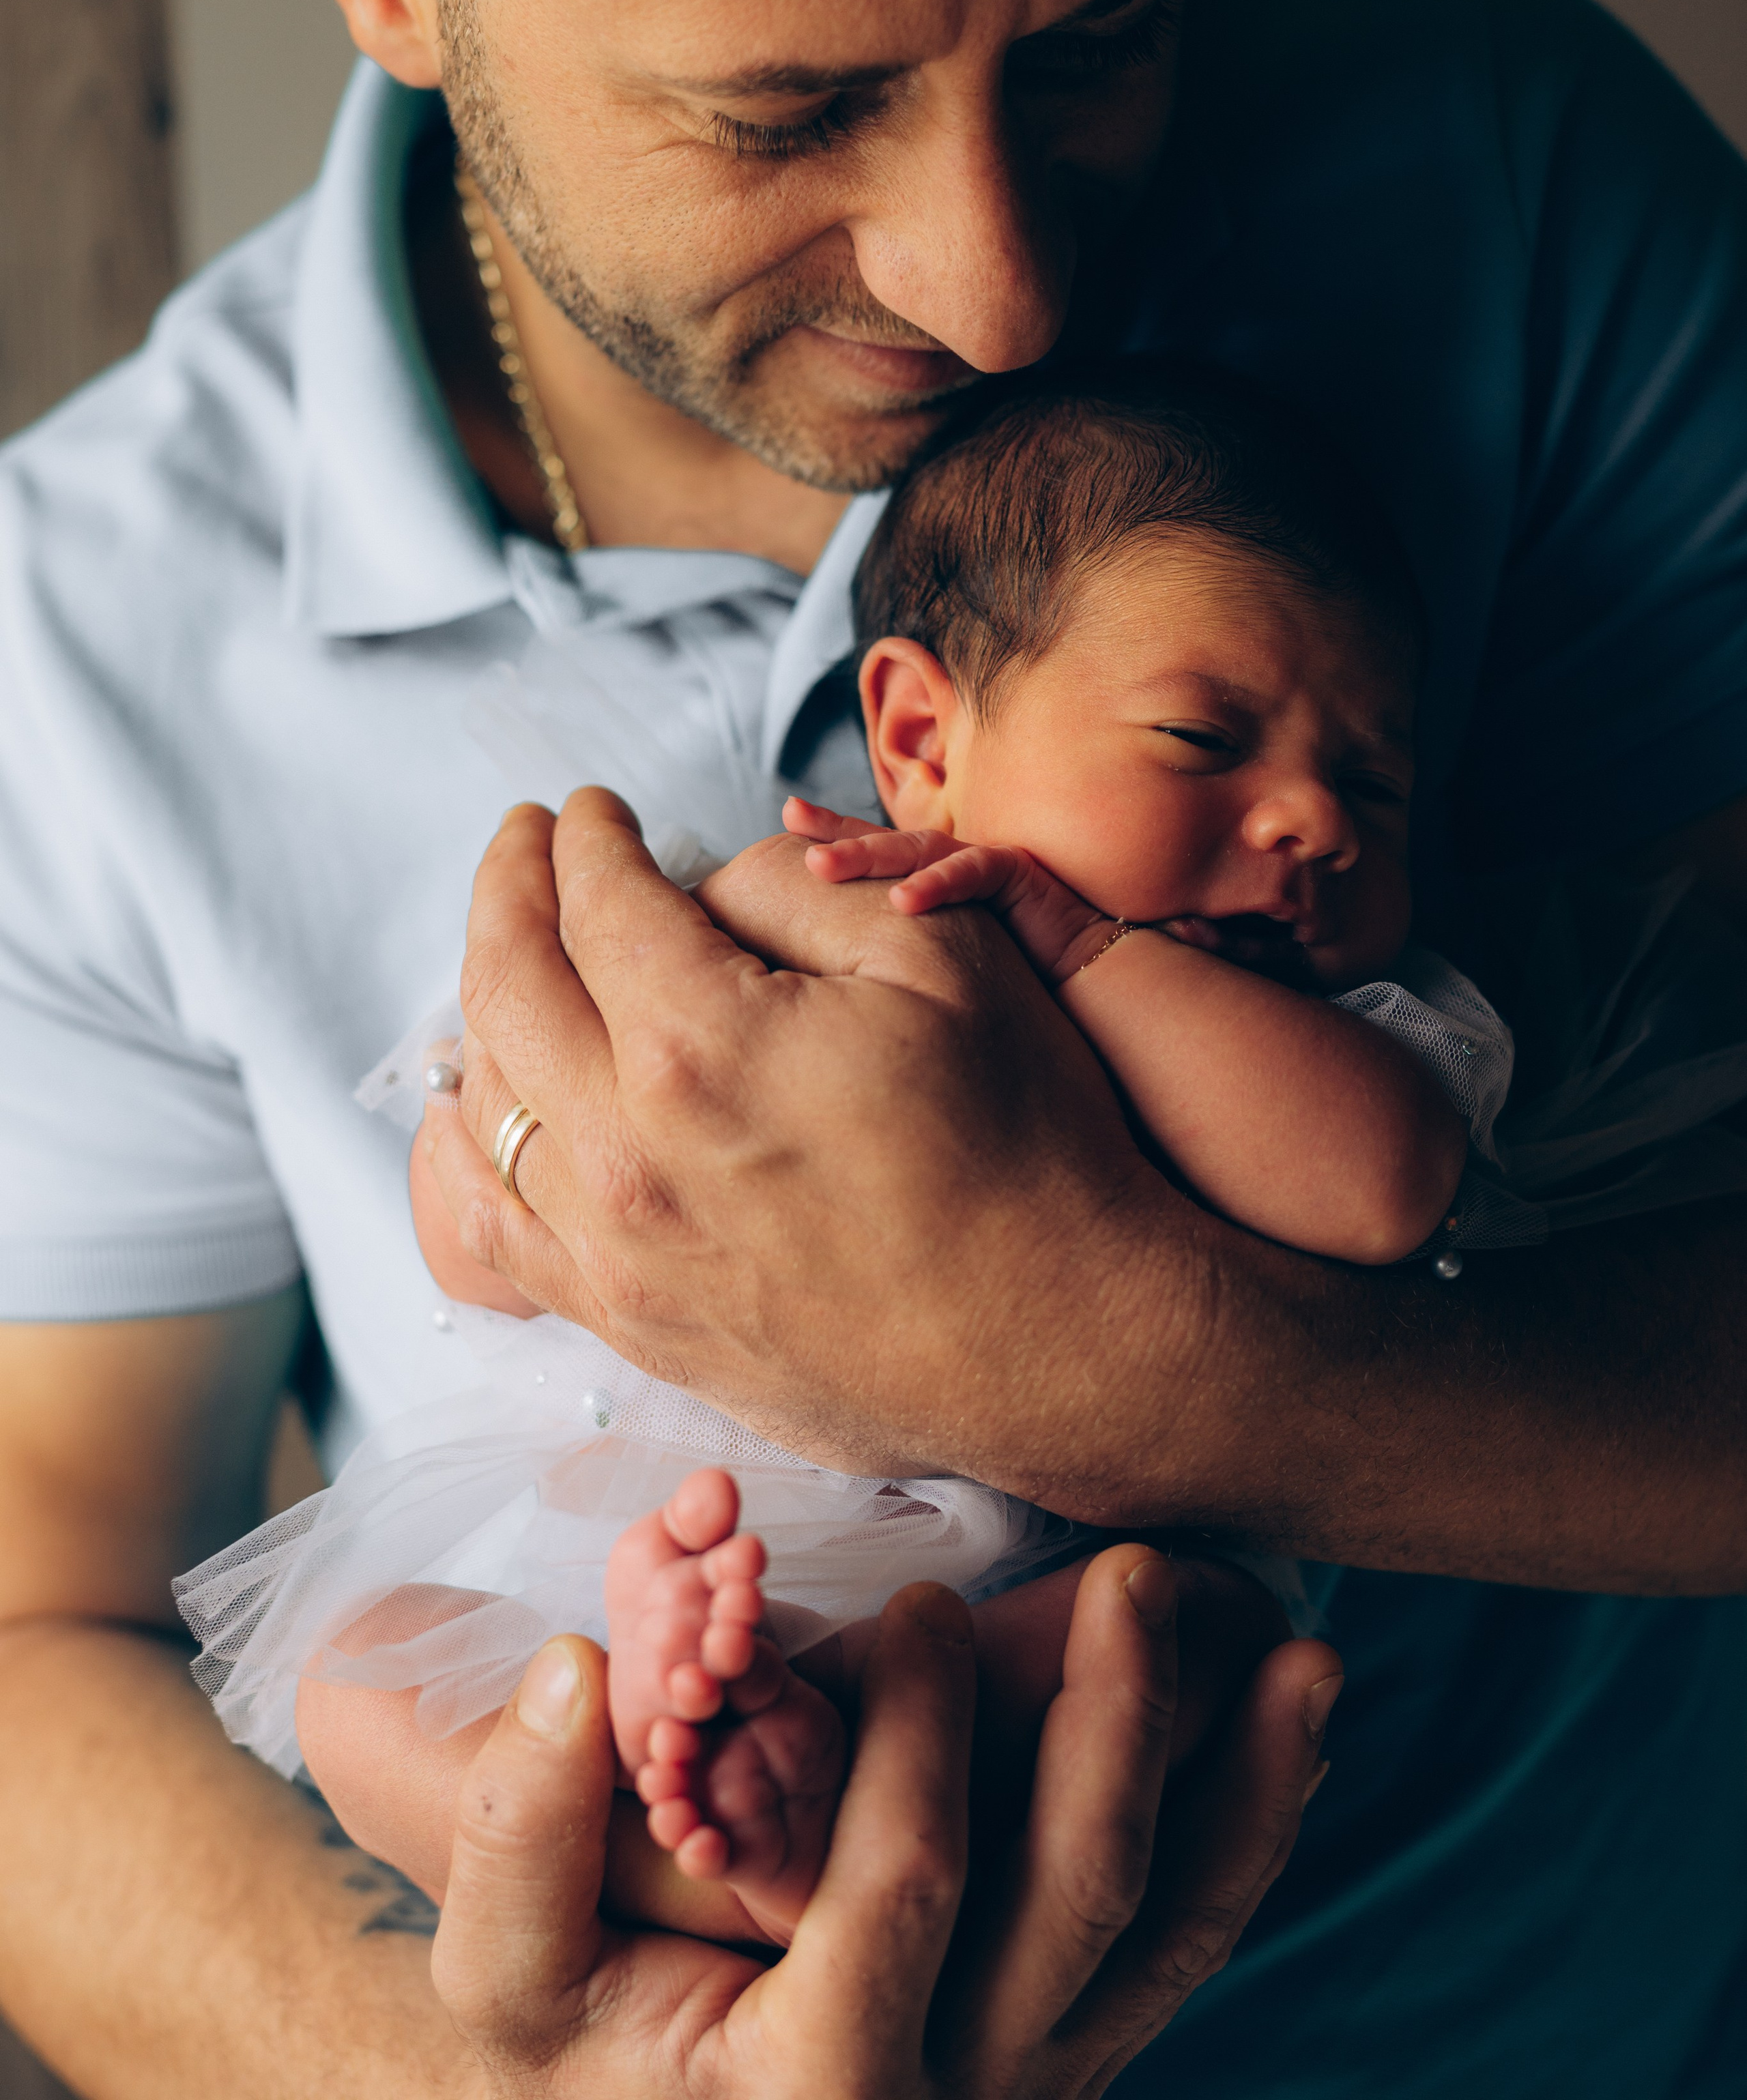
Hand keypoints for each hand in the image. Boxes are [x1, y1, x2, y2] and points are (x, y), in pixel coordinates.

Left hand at [418, 789, 1184, 1501]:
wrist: (1066, 1342)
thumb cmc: (1026, 1144)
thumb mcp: (941, 954)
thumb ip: (794, 888)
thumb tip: (697, 886)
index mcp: (698, 1044)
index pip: (598, 902)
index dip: (589, 836)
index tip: (595, 808)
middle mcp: (627, 1153)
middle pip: (508, 987)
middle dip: (509, 887)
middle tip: (527, 839)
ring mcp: (617, 1253)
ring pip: (481, 1107)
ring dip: (480, 1006)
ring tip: (509, 952)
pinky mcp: (631, 1325)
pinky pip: (491, 1231)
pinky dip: (463, 1152)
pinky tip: (481, 1108)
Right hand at [430, 1548, 1342, 2098]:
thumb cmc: (576, 2052)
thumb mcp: (504, 1981)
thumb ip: (520, 1839)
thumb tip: (570, 1671)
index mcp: (817, 2087)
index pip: (900, 1891)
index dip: (922, 1741)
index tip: (927, 1602)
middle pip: (1077, 1904)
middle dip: (1118, 1727)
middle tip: (1135, 1576)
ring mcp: (1035, 2082)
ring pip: (1167, 1937)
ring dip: (1242, 1789)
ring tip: (1302, 1653)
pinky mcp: (1075, 2049)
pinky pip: (1181, 1948)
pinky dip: (1248, 1836)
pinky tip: (1295, 1728)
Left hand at [784, 796, 1114, 983]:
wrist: (1091, 990)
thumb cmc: (1014, 985)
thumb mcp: (938, 969)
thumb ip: (893, 961)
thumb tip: (828, 988)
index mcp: (930, 883)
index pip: (872, 855)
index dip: (830, 833)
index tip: (786, 817)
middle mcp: (953, 866)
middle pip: (885, 842)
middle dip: (837, 832)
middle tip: (791, 821)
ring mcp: (984, 864)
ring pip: (919, 850)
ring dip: (869, 856)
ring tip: (821, 866)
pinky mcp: (1018, 873)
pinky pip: (973, 870)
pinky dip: (938, 883)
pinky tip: (903, 901)